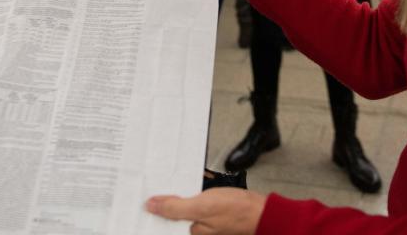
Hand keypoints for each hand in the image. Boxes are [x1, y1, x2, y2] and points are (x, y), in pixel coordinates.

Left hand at [146, 188, 265, 234]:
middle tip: (159, 182)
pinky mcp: (210, 212)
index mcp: (190, 232)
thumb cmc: (237, 210)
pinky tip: (193, 181)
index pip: (164, 222)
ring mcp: (203, 221)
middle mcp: (195, 229)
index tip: (145, 195)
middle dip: (166, 198)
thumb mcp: (202, 207)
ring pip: (184, 205)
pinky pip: (195, 201)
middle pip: (172, 213)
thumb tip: (152, 206)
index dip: (154, 209)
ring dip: (180, 192)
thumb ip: (175, 208)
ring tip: (173, 178)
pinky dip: (193, 190)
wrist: (261, 209)